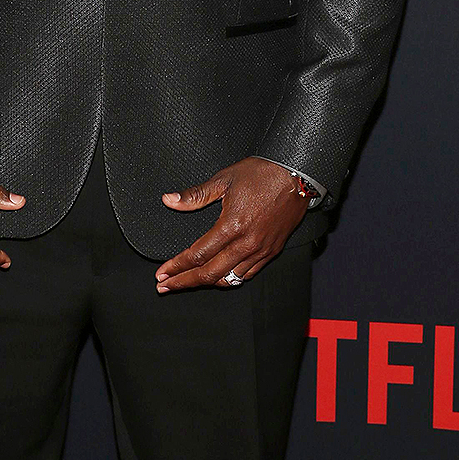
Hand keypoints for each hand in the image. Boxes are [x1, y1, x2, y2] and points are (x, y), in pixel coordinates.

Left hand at [154, 157, 308, 291]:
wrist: (296, 175)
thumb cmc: (262, 174)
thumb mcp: (224, 179)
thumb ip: (195, 195)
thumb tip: (169, 200)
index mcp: (231, 226)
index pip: (197, 255)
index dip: (176, 266)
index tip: (162, 273)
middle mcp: (246, 243)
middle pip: (209, 273)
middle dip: (184, 282)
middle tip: (165, 285)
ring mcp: (260, 250)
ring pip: (229, 279)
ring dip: (206, 283)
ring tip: (188, 283)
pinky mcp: (271, 251)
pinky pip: (247, 274)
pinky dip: (230, 279)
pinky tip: (220, 277)